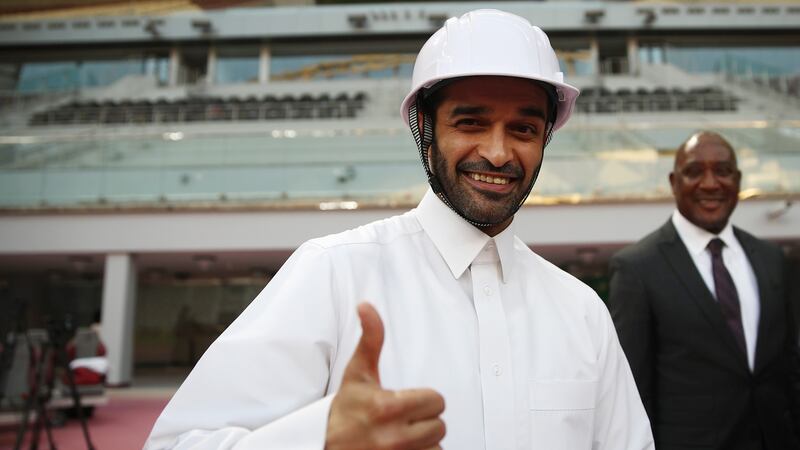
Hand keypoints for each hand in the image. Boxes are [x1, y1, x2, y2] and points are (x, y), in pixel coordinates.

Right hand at [325, 303, 445, 449]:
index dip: (423, 399)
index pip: (436, 401)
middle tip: (402, 418)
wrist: (324, 446)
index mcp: (387, 407)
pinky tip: (402, 449)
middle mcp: (394, 437)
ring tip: (400, 435)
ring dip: (423, 441)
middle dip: (424, 420)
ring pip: (436, 446)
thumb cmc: (345, 409)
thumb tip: (366, 306)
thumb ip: (371, 338)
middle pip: (440, 425)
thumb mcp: (357, 372)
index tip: (404, 401)